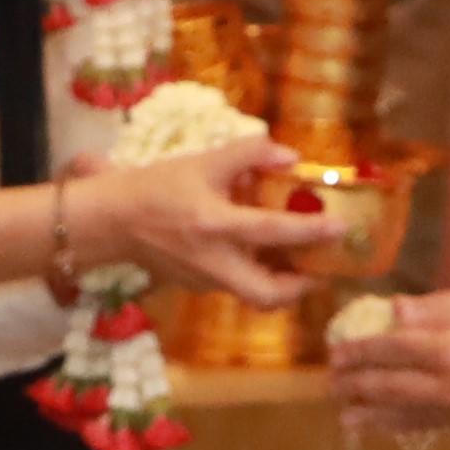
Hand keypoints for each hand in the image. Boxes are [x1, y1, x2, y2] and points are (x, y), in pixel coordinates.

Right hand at [81, 146, 343, 303]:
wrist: (111, 220)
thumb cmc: (156, 187)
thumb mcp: (203, 161)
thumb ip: (249, 154)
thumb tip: (291, 157)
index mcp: (215, 225)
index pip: (273, 232)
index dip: (310, 231)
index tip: (339, 227)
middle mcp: (213, 262)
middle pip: (267, 296)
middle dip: (299, 288)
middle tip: (317, 269)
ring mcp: (204, 281)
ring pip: (253, 295)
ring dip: (279, 283)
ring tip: (294, 262)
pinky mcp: (196, 288)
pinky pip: (235, 286)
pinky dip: (253, 275)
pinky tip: (256, 254)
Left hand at [328, 279, 449, 432]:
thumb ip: (442, 309)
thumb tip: (395, 313)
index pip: (389, 352)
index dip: (359, 352)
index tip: (335, 353)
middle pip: (391, 389)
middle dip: (358, 388)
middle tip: (332, 389)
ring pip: (412, 415)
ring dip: (377, 416)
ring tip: (351, 421)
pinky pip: (439, 424)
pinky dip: (413, 422)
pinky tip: (405, 423)